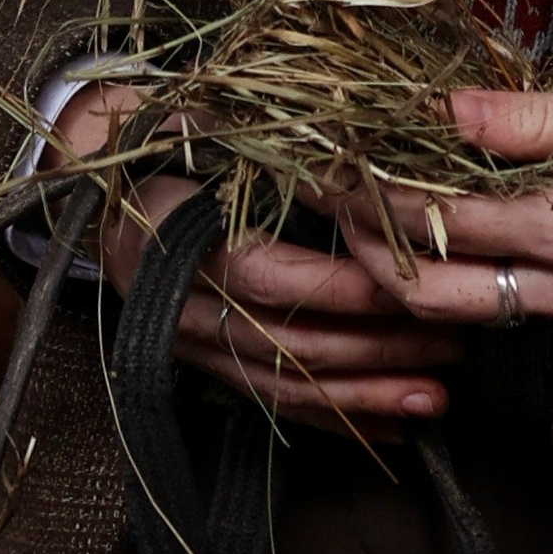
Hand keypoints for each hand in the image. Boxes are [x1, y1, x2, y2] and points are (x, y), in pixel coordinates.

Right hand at [48, 85, 462, 433]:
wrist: (101, 190)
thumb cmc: (169, 142)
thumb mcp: (204, 124)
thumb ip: (266, 139)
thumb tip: (356, 147)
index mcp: (176, 237)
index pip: (265, 275)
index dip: (336, 287)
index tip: (407, 283)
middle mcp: (181, 305)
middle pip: (286, 343)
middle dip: (376, 349)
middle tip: (452, 340)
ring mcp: (193, 346)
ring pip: (285, 386)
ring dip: (366, 397)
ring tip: (437, 397)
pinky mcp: (205, 369)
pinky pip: (274, 406)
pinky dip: (336, 422)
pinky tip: (393, 430)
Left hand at [332, 78, 552, 340]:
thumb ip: (541, 117)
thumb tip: (452, 108)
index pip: (452, 221)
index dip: (383, 188)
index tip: (333, 152)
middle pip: (434, 295)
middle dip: (368, 251)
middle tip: (318, 199)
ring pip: (459, 314)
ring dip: (399, 272)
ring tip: (351, 216)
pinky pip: (497, 310)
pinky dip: (447, 278)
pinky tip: (421, 234)